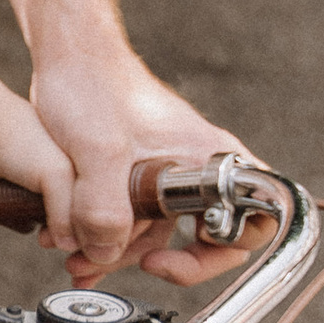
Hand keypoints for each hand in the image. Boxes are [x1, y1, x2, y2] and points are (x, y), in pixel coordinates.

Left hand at [28, 47, 252, 285]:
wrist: (67, 57)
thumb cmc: (93, 85)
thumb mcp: (98, 150)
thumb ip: (104, 206)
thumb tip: (106, 251)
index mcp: (208, 158)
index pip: (256, 219)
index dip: (222, 251)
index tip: (173, 253)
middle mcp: (198, 170)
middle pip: (213, 238)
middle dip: (170, 262)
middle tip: (137, 265)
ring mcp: (170, 177)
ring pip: (165, 234)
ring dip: (124, 255)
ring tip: (81, 260)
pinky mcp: (140, 180)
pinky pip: (137, 223)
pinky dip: (110, 240)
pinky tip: (78, 249)